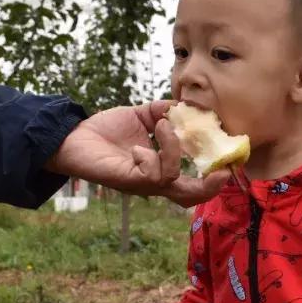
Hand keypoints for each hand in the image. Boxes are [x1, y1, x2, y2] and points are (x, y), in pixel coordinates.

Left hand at [45, 100, 228, 207]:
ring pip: (171, 177)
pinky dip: (151, 156)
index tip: (228, 158)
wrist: (73, 137)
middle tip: (223, 173)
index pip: (194, 182)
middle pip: (190, 197)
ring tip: (160, 125)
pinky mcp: (127, 181)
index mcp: (162, 168)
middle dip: (210, 188)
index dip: (214, 177)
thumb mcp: (142, 115)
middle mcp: (155, 181)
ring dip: (172, 147)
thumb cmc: (105, 130)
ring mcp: (142, 183)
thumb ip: (165, 111)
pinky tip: (137, 147)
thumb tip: (187, 105)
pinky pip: (151, 175)